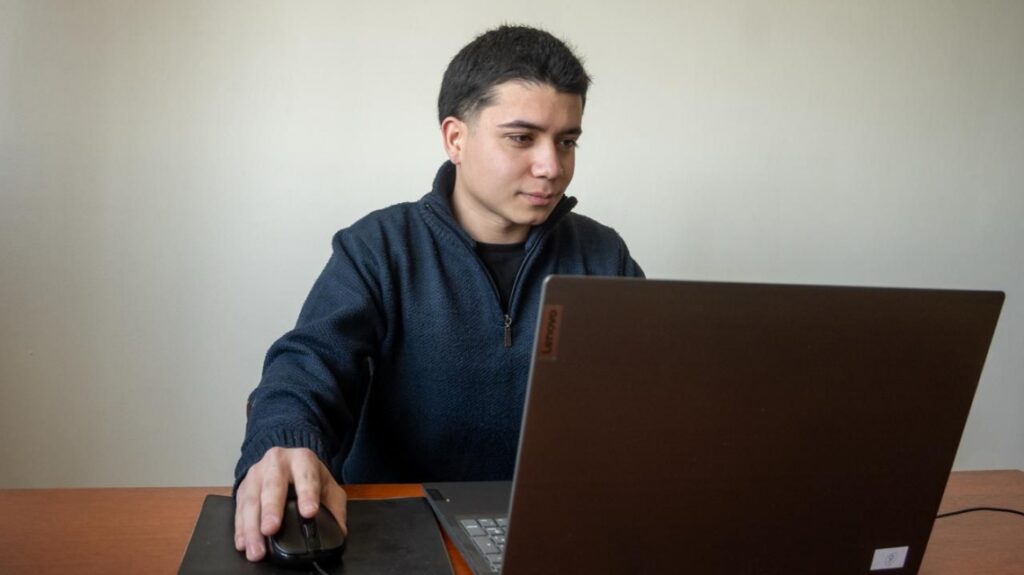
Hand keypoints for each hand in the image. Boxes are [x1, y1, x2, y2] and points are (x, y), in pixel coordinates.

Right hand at [233, 446, 347, 561]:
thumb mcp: (327, 486)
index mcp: (302, 460)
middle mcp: (277, 463)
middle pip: (272, 486)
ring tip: (256, 547)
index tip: (309, 512)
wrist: (285, 459)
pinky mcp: (242, 488)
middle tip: (271, 529)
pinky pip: (239, 509)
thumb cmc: (307, 475)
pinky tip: (243, 543)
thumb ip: (334, 508)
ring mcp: (256, 474)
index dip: (307, 494)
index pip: (306, 476)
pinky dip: (240, 529)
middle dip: (271, 509)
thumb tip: (338, 532)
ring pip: (251, 500)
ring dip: (252, 527)